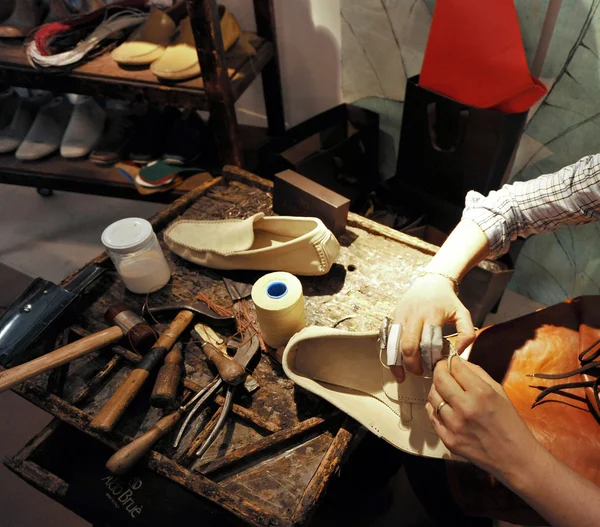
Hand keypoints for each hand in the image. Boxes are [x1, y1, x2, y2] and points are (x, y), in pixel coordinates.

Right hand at [392, 274, 474, 381]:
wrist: (430, 281)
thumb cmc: (448, 300)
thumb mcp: (463, 313)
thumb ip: (467, 333)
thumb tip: (459, 353)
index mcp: (432, 314)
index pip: (428, 343)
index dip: (430, 359)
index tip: (434, 369)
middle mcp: (413, 315)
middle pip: (408, 345)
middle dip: (412, 364)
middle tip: (420, 374)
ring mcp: (400, 315)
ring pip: (393, 343)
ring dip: (396, 362)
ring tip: (401, 376)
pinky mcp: (392, 316)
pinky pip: (387, 338)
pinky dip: (388, 352)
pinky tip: (393, 365)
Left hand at [426, 357, 539, 480]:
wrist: (515, 458)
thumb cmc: (510, 423)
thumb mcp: (499, 392)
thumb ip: (477, 373)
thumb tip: (457, 361)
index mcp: (481, 393)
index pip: (455, 367)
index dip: (450, 361)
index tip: (449, 360)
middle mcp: (466, 408)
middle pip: (439, 379)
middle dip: (439, 370)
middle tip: (442, 369)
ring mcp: (455, 425)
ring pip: (432, 397)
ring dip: (436, 389)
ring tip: (444, 389)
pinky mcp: (448, 440)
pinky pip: (432, 416)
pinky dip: (435, 408)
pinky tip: (444, 407)